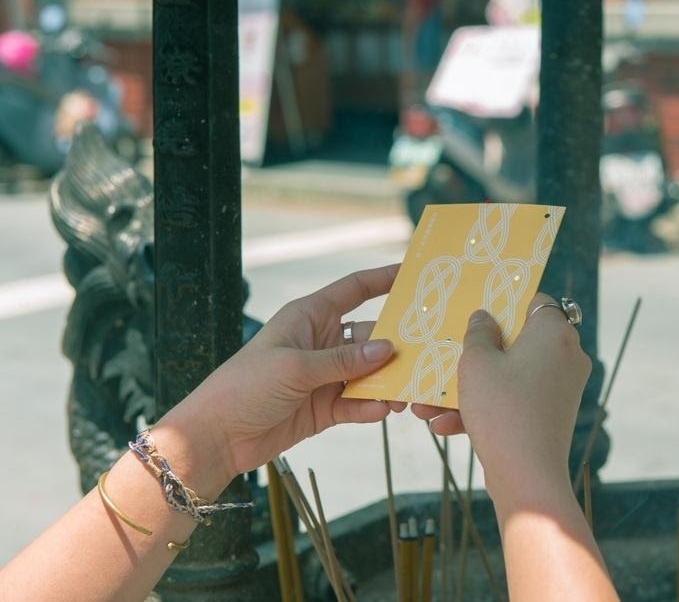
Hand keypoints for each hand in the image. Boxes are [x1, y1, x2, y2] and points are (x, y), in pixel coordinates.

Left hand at [165, 264, 401, 479]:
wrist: (217, 436)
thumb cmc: (245, 386)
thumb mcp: (296, 366)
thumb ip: (343, 360)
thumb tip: (388, 349)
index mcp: (310, 317)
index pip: (354, 290)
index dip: (384, 279)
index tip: (415, 274)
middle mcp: (322, 342)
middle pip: (371, 336)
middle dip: (398, 343)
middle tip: (429, 349)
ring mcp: (325, 376)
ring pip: (369, 373)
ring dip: (389, 381)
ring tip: (410, 390)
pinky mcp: (325, 407)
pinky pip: (357, 403)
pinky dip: (371, 407)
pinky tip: (383, 411)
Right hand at [412, 294, 591, 498]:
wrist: (527, 475)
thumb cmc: (502, 409)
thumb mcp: (476, 363)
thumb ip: (478, 333)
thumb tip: (484, 318)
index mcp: (554, 332)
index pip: (534, 301)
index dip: (504, 303)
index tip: (478, 312)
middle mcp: (566, 356)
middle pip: (517, 342)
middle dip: (476, 354)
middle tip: (447, 356)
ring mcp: (562, 388)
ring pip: (510, 376)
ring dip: (470, 388)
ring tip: (429, 404)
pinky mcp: (552, 415)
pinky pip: (515, 401)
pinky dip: (485, 409)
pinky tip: (444, 425)